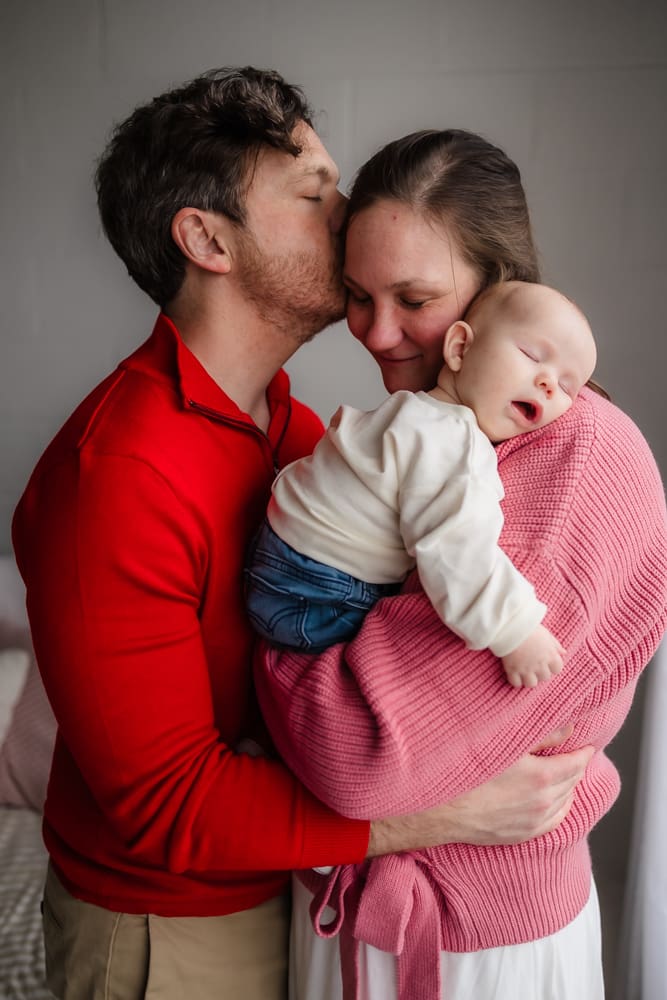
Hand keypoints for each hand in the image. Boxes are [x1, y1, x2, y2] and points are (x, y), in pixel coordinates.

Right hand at [366, 725, 592, 856]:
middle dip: (576, 766)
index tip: (585, 743)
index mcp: (541, 778)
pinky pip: (553, 822)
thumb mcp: (503, 743)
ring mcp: (533, 823)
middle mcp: (542, 804)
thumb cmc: (466, 770)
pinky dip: (559, 807)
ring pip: (565, 802)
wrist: (440, 809)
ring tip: (563, 772)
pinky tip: (555, 800)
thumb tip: (569, 726)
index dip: (583, 750)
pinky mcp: (522, 835)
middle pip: (573, 782)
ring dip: (567, 786)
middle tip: (574, 752)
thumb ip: (541, 734)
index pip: (577, 763)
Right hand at [502, 624, 565, 687]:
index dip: (552, 667)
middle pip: (545, 677)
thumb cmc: (530, 628)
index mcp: (550, 656)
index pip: (557, 669)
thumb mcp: (546, 634)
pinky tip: (513, 673)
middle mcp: (540, 665)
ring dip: (528, 679)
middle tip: (533, 665)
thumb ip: (555, 645)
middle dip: (540, 672)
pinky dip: (515, 680)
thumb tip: (563, 652)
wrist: (511, 627)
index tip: (546, 663)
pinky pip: (516, 683)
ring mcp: (526, 669)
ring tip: (524, 672)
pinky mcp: (512, 670)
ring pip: (531, 684)